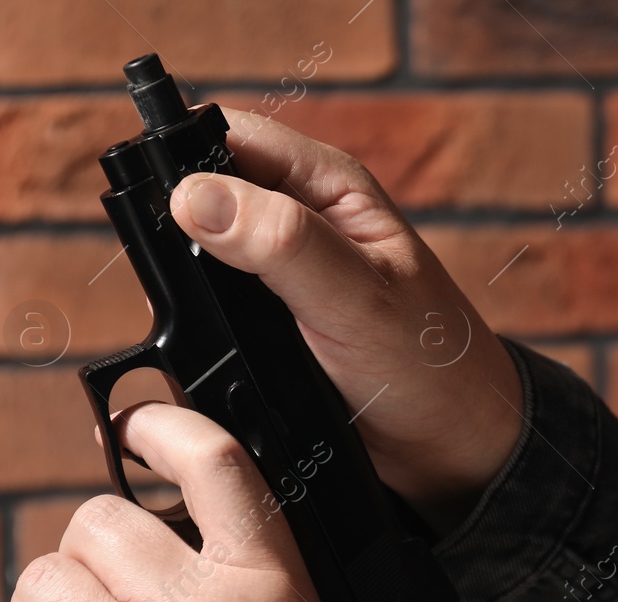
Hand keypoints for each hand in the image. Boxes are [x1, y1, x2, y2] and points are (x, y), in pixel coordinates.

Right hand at [169, 112, 523, 534]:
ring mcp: (280, 276)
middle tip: (192, 291)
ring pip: (196, 261)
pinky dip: (198, 333)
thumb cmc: (432, 364)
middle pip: (201, 195)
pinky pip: (209, 315)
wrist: (453, 448)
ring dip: (183, 294)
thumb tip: (194, 196)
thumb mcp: (359, 297)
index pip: (227, 137)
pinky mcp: (268, 325)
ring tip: (213, 332)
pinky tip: (210, 361)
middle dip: (175, 236)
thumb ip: (281, 242)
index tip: (164, 214)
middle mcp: (299, 220)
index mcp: (328, 186)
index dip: (184, 161)